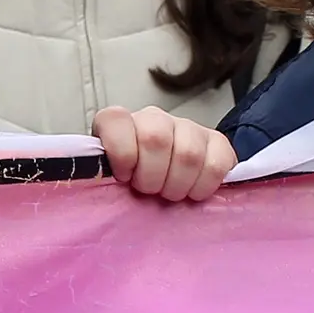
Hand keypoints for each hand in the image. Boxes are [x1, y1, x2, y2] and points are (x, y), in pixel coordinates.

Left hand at [93, 104, 234, 203]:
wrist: (166, 181)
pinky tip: (193, 192)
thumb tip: (96, 189)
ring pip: (188, 153)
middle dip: (151, 177)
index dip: (121, 153)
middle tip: (150, 191)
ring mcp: (187, 127)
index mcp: (119, 123)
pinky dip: (204, 185)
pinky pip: (216, 162)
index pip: (115, 120)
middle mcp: (153, 118)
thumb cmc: (132, 181)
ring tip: (170, 194)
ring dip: (177, 185)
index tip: (124, 177)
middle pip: (155, 139)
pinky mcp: (216, 141)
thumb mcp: (108, 177)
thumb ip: (101, 174)